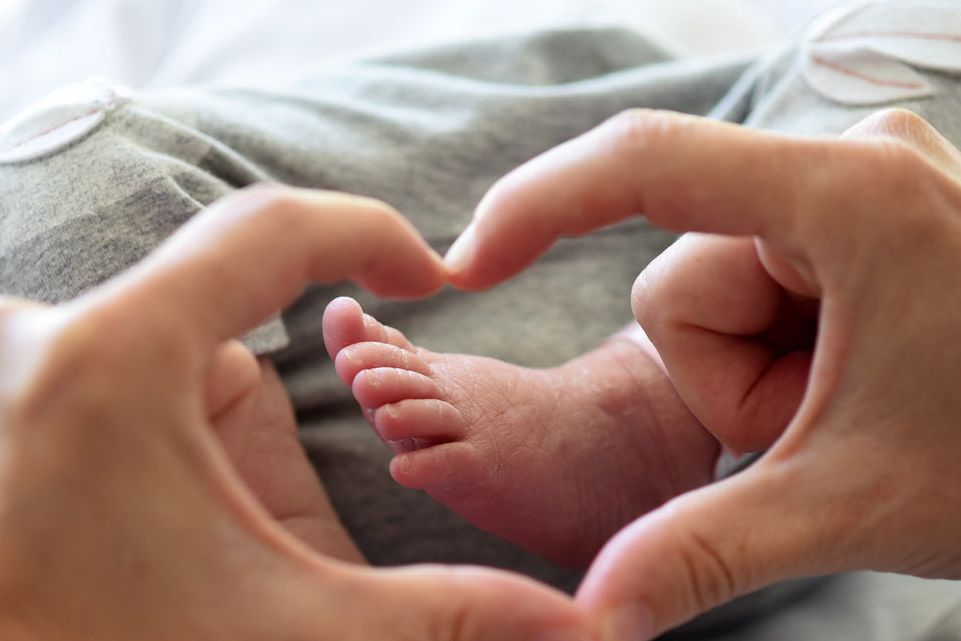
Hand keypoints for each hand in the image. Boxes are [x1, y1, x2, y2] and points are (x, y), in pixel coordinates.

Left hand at [0, 185, 591, 640]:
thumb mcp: (293, 631)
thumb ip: (442, 616)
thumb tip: (586, 632)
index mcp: (118, 361)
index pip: (272, 229)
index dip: (369, 234)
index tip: (425, 275)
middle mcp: (46, 338)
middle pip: (213, 289)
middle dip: (266, 368)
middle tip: (264, 479)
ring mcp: (20, 359)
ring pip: (157, 330)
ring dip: (200, 404)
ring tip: (181, 518)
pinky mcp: (17, 388)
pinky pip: (110, 354)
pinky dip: (156, 404)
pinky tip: (141, 508)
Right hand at [445, 108, 960, 638]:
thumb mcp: (848, 503)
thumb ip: (703, 549)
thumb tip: (593, 617)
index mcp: (848, 200)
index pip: (646, 162)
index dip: (537, 207)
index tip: (468, 266)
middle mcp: (849, 162)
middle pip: (681, 274)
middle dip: (722, 377)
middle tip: (815, 425)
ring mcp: (854, 177)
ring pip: (708, 280)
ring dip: (749, 366)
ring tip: (840, 400)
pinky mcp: (852, 200)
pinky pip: (749, 271)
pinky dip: (772, 342)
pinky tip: (846, 367)